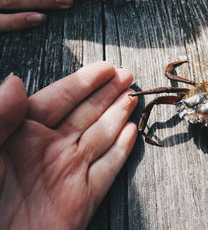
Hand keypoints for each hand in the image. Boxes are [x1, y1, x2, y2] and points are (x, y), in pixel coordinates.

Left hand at [0, 62, 137, 228]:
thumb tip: (16, 81)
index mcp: (23, 134)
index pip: (60, 98)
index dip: (85, 81)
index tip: (106, 67)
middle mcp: (50, 148)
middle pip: (87, 114)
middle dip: (108, 93)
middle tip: (127, 76)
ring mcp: (69, 172)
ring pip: (101, 137)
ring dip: (119, 115)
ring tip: (133, 98)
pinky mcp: (82, 198)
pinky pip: (108, 169)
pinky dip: (122, 151)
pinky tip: (132, 132)